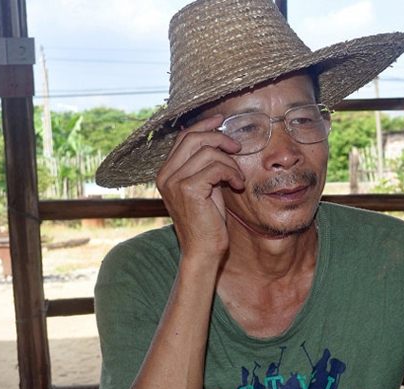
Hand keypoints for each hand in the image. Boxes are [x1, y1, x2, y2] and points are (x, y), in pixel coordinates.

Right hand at [155, 114, 244, 256]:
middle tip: (237, 147)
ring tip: (238, 178)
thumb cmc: (207, 222)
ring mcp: (174, 182)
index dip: (204, 125)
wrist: (203, 250)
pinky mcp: (188, 190)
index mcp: (166, 172)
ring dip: (230, 162)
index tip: (221, 121)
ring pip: (208, 152)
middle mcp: (165, 175)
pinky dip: (232, 173)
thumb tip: (220, 141)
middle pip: (193, 138)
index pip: (184, 137)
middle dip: (219, 138)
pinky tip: (237, 185)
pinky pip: (216, 167)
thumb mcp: (206, 188)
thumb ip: (206, 166)